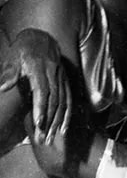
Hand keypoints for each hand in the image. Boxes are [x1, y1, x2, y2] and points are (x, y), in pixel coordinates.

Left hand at [0, 28, 71, 143]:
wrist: (40, 37)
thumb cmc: (22, 49)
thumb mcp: (12, 57)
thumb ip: (9, 72)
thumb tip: (3, 86)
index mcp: (40, 68)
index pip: (42, 90)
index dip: (42, 107)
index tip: (39, 123)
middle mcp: (54, 74)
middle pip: (54, 100)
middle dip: (49, 121)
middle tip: (42, 139)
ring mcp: (61, 78)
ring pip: (63, 102)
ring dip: (58, 122)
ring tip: (51, 138)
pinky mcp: (65, 81)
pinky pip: (69, 99)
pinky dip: (67, 115)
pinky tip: (63, 128)